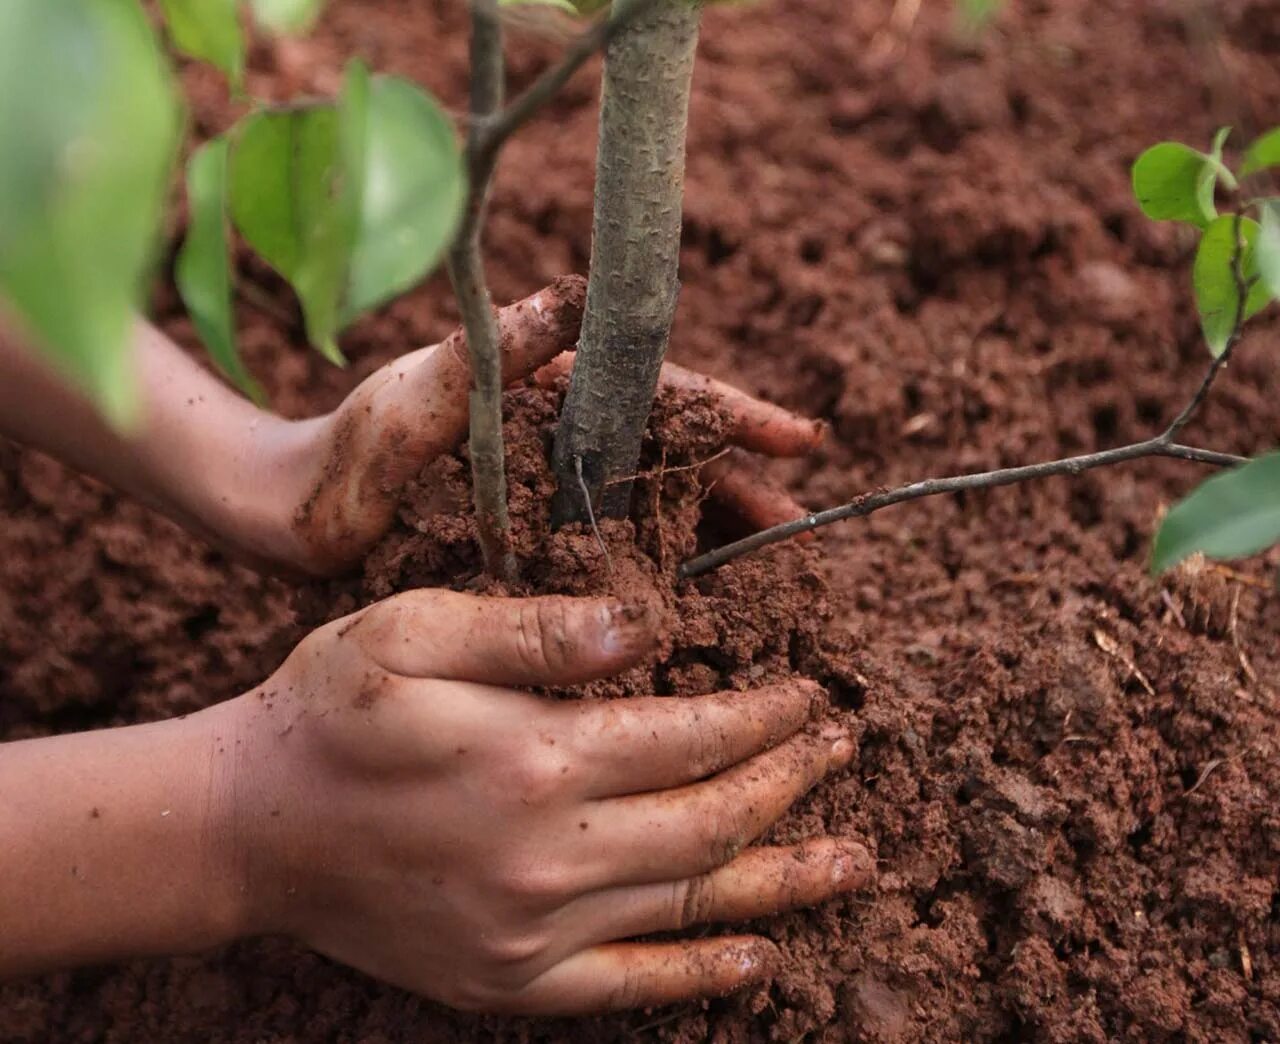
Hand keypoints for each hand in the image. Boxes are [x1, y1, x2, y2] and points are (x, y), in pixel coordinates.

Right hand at [220, 591, 868, 1014]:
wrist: (249, 828)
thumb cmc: (332, 710)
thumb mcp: (417, 632)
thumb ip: (537, 630)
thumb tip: (650, 625)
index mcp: (533, 757)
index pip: (692, 734)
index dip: (764, 714)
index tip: (809, 694)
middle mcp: (547, 855)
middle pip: (712, 820)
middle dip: (792, 782)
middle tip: (847, 751)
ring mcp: (532, 932)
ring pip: (692, 903)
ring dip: (784, 878)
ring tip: (856, 860)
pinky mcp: (509, 980)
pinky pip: (631, 986)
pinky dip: (704, 973)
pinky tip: (763, 955)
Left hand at [265, 277, 823, 575]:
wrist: (292, 520)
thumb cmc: (346, 449)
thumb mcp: (418, 392)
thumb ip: (496, 350)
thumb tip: (578, 294)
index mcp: (551, 388)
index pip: (661, 391)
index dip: (734, 415)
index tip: (798, 440)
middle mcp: (563, 437)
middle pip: (672, 455)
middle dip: (740, 484)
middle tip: (798, 523)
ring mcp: (552, 493)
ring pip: (652, 507)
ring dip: (710, 534)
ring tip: (768, 572)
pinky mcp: (535, 545)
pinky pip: (613, 554)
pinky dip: (658, 573)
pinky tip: (694, 607)